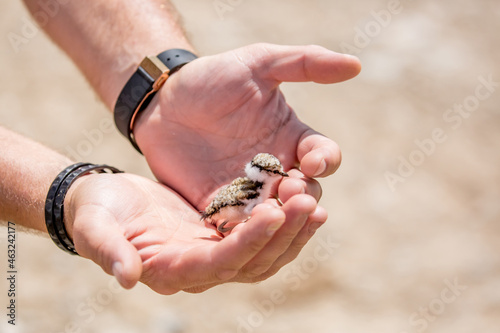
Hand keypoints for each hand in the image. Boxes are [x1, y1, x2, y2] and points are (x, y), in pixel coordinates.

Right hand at [64, 172, 326, 293]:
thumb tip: (126, 278)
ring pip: (264, 253)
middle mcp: (199, 269)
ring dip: (292, 231)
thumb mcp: (95, 226)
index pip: (219, 264)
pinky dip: (284, 222)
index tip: (275, 213)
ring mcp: (214, 253)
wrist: (105, 201)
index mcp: (172, 270)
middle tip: (308, 202)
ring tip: (314, 202)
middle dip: (282, 236)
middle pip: (252, 262)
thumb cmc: (95, 212)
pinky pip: (260, 235)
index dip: (248, 243)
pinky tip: (302, 200)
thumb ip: (107, 251)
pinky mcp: (221, 235)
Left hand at [134, 43, 360, 207]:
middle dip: (303, 196)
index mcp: (293, 138)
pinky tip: (240, 229)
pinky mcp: (222, 207)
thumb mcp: (258, 62)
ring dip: (278, 218)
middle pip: (305, 192)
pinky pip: (240, 225)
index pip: (324, 155)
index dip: (325, 160)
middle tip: (290, 190)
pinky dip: (244, 231)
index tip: (313, 161)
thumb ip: (304, 62)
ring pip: (276, 215)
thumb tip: (356, 64)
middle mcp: (277, 169)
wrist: (164, 102)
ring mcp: (250, 191)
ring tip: (269, 213)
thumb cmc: (213, 78)